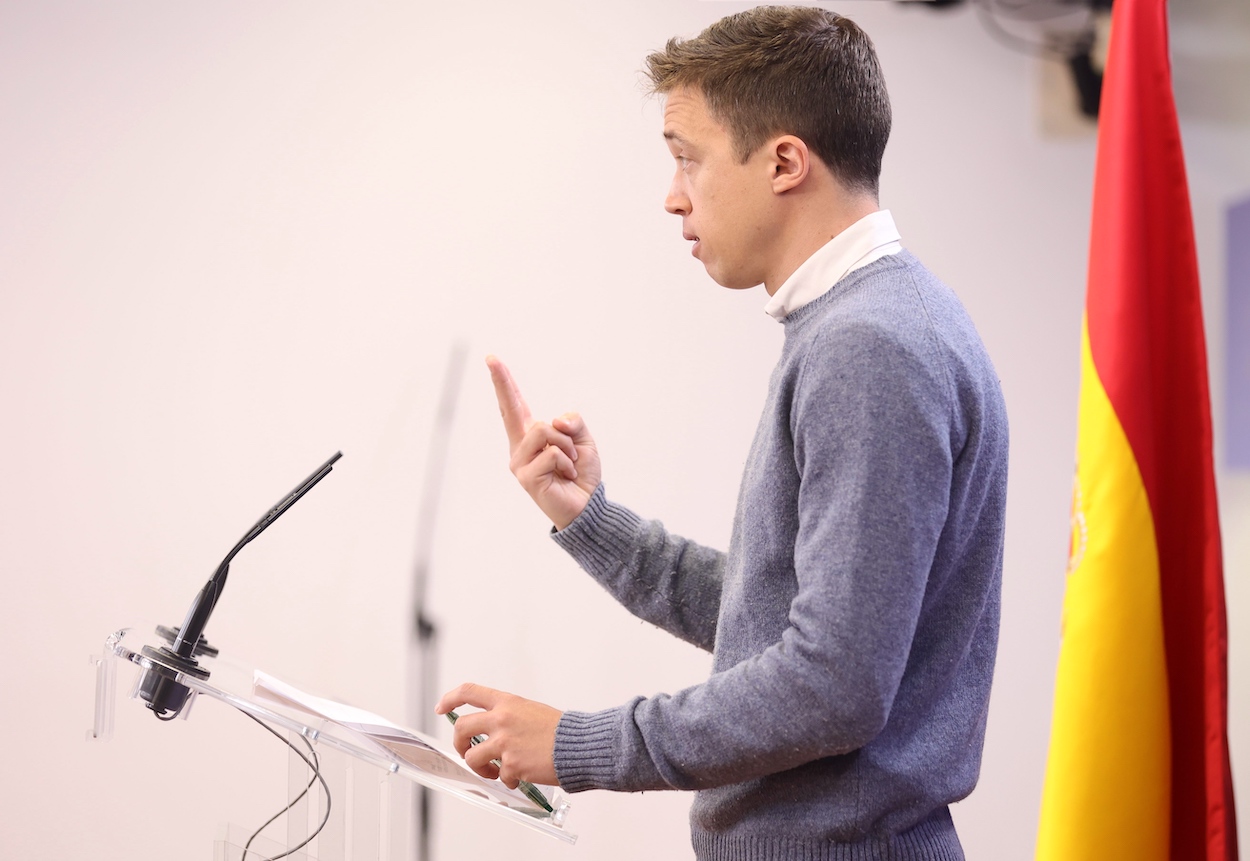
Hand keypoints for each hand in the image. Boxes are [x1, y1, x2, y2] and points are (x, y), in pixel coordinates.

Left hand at [435, 682, 561, 787]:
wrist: (579, 746)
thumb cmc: (560, 730)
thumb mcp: (530, 711)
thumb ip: (508, 716)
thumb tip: (490, 728)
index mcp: (507, 703)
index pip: (469, 692)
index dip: (450, 698)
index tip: (441, 707)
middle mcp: (501, 719)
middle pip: (461, 727)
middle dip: (459, 743)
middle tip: (466, 751)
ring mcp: (504, 743)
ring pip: (472, 757)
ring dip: (480, 768)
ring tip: (494, 771)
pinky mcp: (511, 765)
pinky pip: (499, 776)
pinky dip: (508, 779)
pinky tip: (520, 776)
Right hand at [487, 355, 600, 529]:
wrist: (587, 506)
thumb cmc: (581, 474)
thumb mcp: (583, 441)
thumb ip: (572, 424)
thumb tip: (556, 421)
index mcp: (532, 437)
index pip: (515, 406)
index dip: (504, 383)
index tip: (491, 359)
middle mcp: (520, 447)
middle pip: (512, 409)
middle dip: (502, 382)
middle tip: (491, 357)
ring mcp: (520, 462)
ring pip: (544, 430)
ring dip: (567, 444)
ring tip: (569, 462)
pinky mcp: (526, 477)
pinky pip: (552, 453)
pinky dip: (567, 461)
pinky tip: (566, 475)